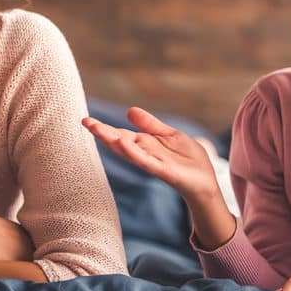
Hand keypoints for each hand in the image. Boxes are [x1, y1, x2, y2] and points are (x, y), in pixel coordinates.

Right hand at [82, 107, 218, 199]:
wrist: (205, 179)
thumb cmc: (188, 159)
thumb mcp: (169, 134)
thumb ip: (150, 125)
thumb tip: (129, 110)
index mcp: (144, 144)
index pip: (120, 134)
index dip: (104, 128)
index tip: (87, 120)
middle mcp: (144, 153)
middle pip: (119, 142)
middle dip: (102, 133)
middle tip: (84, 122)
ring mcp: (151, 162)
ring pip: (128, 151)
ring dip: (112, 140)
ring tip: (96, 129)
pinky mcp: (162, 170)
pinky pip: (144, 160)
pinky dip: (133, 152)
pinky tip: (122, 142)